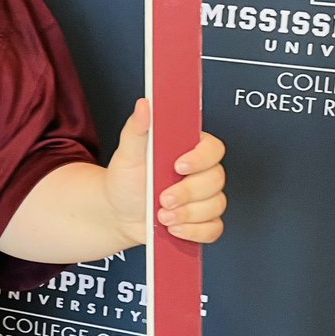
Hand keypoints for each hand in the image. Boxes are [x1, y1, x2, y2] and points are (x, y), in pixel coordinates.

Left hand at [106, 98, 225, 246]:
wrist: (118, 212)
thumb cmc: (125, 179)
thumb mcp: (127, 154)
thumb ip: (137, 129)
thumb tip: (145, 104)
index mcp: (187, 150)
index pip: (212, 148)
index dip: (200, 158)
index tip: (178, 166)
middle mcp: (200, 172)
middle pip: (216, 179)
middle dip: (188, 192)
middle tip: (163, 199)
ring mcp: (205, 198)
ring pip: (216, 205)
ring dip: (188, 214)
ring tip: (162, 216)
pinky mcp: (203, 221)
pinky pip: (214, 228)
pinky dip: (194, 231)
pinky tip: (174, 229)